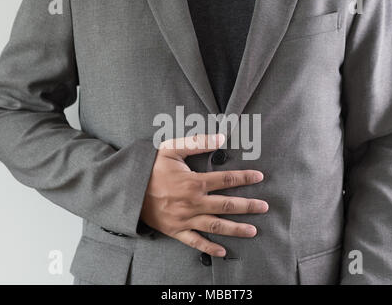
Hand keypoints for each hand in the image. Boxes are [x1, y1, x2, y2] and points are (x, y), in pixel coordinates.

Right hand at [140, 134, 267, 256]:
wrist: (127, 189)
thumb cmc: (150, 167)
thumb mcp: (171, 148)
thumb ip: (197, 143)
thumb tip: (221, 138)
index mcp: (194, 182)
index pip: (226, 179)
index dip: (245, 177)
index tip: (259, 177)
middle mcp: (193, 203)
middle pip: (227, 205)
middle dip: (248, 206)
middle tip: (264, 207)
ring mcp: (185, 219)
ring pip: (216, 226)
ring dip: (236, 229)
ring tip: (253, 230)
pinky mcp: (176, 230)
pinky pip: (195, 242)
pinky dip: (209, 248)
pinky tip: (223, 251)